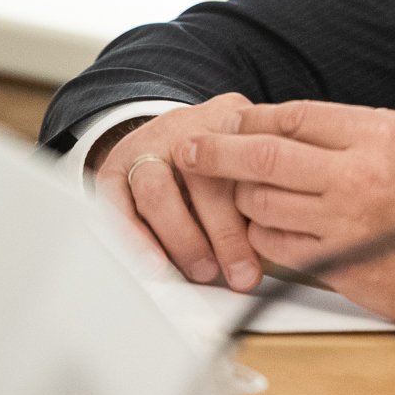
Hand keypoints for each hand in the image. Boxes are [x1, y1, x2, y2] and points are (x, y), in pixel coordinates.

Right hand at [92, 93, 259, 288]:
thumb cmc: (222, 159)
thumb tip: (281, 249)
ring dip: (181, 238)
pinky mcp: (113, 169)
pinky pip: (115, 205)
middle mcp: (188, 130)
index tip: (275, 246)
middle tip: (241, 273)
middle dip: (226, 233)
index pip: (250, 161)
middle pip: (206, 177)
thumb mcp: (251, 159)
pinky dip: (135, 238)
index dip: (264, 207)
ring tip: (202, 270)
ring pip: (157, 189)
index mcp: (232, 122)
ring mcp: (146, 146)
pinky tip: (156, 263)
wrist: (166, 136)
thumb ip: (266, 191)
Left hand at [173, 101, 394, 327]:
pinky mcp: (339, 264)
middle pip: (263, 155)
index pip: (296, 116)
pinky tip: (263, 230)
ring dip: (240, 198)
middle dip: (216, 151)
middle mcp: (357, 176)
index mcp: (381, 135)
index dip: (254, 117)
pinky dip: (261, 237)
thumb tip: (336, 119)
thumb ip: (384, 122)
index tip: (232, 119)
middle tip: (190, 149)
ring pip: (260, 203)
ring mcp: (345, 223)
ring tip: (234, 193)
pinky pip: (276, 246)